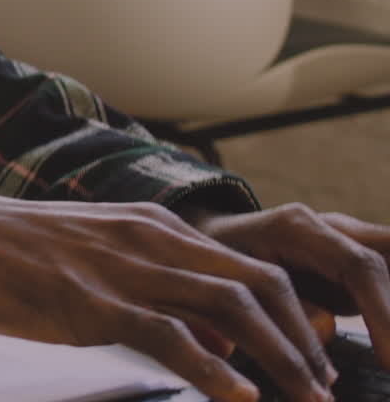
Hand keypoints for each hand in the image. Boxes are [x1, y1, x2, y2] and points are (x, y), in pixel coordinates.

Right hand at [0, 181, 337, 401]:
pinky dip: (215, 369)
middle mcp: (149, 238)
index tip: (314, 361)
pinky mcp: (88, 301)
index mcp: (153, 226)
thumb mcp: (95, 260)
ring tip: (305, 400)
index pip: (250, 264)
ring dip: (279, 358)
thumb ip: (157, 293)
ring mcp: (120, 268)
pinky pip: (168, 334)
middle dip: (304, 340)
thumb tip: (214, 342)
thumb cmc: (9, 253)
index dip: (296, 315)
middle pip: (258, 281)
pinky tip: (237, 397)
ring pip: (230, 304)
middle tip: (324, 389)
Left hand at [185, 204, 389, 363]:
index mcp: (298, 228)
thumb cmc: (214, 259)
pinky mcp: (350, 262)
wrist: (210, 237)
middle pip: (386, 260)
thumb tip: (325, 328)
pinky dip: (382, 310)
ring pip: (387, 268)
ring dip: (388, 310)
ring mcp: (345, 241)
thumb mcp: (232, 281)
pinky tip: (382, 344)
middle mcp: (329, 227)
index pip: (358, 267)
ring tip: (387, 355)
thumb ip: (280, 304)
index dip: (383, 314)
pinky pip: (379, 279)